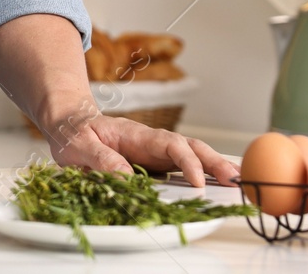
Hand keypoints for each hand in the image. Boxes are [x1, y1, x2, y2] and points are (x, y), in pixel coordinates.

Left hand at [42, 104, 240, 186]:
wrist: (69, 122)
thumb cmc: (74, 132)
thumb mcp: (79, 146)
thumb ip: (100, 159)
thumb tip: (126, 178)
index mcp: (136, 134)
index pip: (170, 145)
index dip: (187, 162)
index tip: (197, 182)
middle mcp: (152, 141)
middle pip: (191, 147)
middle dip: (215, 162)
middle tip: (236, 181)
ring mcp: (156, 151)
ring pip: (193, 154)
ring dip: (216, 167)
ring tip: (238, 183)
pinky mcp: (155, 162)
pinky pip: (183, 166)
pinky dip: (205, 173)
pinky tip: (220, 184)